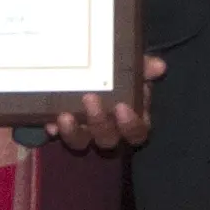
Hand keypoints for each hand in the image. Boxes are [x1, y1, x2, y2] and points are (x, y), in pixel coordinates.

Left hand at [48, 54, 163, 151]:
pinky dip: (55, 130)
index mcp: (130, 118)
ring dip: (73, 132)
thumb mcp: (131, 66)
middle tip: (89, 98)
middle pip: (108, 139)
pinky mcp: (64, 128)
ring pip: (81, 143)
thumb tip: (159, 66)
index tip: (121, 107)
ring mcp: (85, 131)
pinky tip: (49, 122)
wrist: (89, 68)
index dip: (130, 125)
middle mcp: (109, 130)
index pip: (137, 131)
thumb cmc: (116, 72)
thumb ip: (144, 67)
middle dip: (99, 122)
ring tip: (65, 116)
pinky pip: (59, 135)